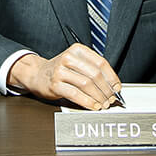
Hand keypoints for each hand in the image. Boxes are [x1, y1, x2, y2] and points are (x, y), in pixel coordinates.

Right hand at [6, 43, 121, 109]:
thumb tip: (112, 85)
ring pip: (86, 84)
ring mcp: (60, 71)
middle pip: (94, 74)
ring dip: (98, 97)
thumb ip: (92, 70)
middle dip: (106, 89)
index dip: (111, 77)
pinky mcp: (55, 84)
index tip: (117, 87)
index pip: (100, 62)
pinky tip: (93, 106)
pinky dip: (87, 102)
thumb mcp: (76, 63)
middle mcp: (68, 58)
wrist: (38, 74)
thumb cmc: (61, 70)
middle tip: (111, 98)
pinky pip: (75, 94)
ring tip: (103, 103)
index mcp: (77, 50)